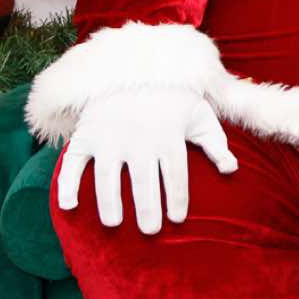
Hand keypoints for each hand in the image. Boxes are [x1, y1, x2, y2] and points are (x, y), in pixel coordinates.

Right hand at [56, 87, 238, 235]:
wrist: (136, 68)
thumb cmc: (173, 99)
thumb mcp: (200, 115)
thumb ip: (216, 144)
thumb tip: (231, 170)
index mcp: (169, 138)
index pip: (175, 177)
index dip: (176, 200)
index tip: (176, 219)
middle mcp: (139, 140)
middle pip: (144, 183)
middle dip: (148, 210)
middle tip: (150, 230)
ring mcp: (110, 138)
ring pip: (108, 178)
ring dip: (109, 203)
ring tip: (114, 223)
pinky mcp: (86, 135)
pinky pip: (73, 163)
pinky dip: (67, 184)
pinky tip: (68, 206)